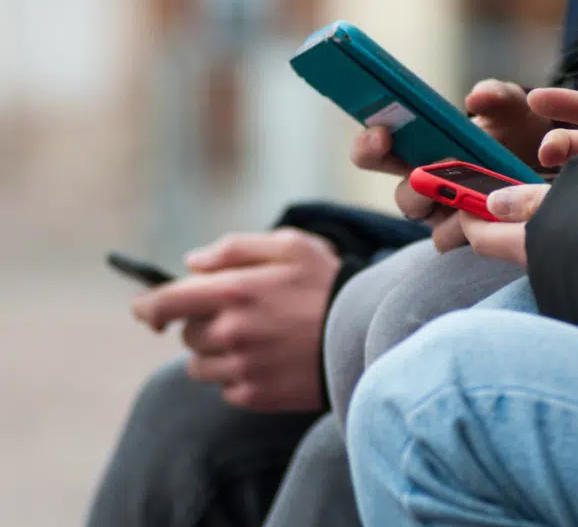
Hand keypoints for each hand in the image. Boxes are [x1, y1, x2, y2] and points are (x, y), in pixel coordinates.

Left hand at [132, 229, 341, 411]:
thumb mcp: (290, 246)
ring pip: (200, 366)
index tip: (146, 311)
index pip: (164, 303)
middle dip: (204, 324)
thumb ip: (234, 248)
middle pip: (186, 335)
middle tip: (242, 316)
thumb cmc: (327, 284)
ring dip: (218, 353)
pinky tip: (270, 361)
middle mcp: (230, 333)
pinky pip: (226, 389)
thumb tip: (191, 263)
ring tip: (258, 341)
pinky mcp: (255, 396)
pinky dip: (239, 376)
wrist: (367, 334)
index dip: (147, 307)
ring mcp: (242, 368)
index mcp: (233, 291)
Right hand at [351, 79, 552, 251]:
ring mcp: (438, 212)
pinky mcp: (458, 235)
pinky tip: (484, 212)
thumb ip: (496, 95)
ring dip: (439, 200)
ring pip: (419, 214)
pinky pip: (445, 237)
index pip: (374, 149)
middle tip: (432, 168)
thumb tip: (476, 97)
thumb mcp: (512, 107)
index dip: (368, 143)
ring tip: (468, 190)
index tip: (382, 133)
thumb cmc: (518, 132)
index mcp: (418, 147)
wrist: (550, 164)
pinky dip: (461, 226)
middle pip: (397, 191)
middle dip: (415, 184)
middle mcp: (421, 182)